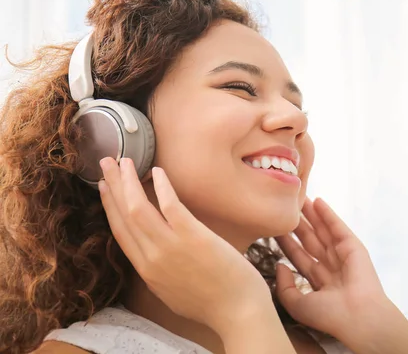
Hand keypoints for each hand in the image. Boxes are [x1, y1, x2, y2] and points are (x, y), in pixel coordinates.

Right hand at [98, 157, 271, 335]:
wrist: (237, 312)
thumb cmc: (211, 303)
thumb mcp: (172, 291)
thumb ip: (158, 271)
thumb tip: (153, 255)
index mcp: (146, 270)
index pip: (120, 232)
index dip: (109, 206)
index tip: (104, 187)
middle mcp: (151, 258)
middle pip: (123, 215)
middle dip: (112, 185)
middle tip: (106, 162)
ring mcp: (171, 247)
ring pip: (138, 208)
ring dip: (128, 181)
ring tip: (125, 161)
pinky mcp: (193, 237)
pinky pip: (171, 205)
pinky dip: (162, 186)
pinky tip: (158, 171)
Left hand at [275, 198, 407, 353]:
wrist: (358, 316)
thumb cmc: (329, 315)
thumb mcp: (297, 304)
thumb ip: (284, 286)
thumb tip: (280, 265)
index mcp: (319, 282)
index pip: (299, 257)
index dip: (287, 242)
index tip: (274, 228)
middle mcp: (330, 266)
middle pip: (310, 240)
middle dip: (298, 225)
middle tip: (286, 207)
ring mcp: (342, 255)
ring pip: (322, 231)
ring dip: (311, 215)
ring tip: (299, 198)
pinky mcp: (353, 246)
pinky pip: (337, 227)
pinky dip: (328, 214)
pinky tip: (318, 201)